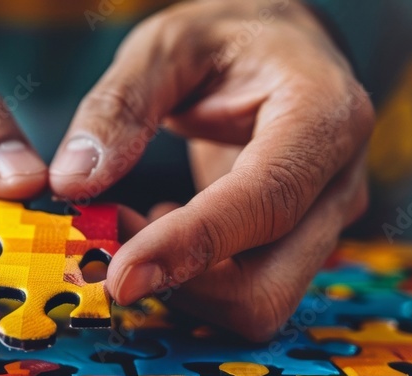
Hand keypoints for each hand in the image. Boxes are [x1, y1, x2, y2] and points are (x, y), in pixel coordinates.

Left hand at [50, 0, 372, 340]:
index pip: (264, 203)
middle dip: (181, 283)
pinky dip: (188, 278)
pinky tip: (156, 225)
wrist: (279, 46)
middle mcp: (338, 182)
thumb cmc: (228, 37)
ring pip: (255, 301)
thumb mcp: (167, 44)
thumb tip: (73, 180)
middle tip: (110, 238)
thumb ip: (120, 105)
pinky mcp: (296, 245)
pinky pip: (242, 290)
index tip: (120, 276)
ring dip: (180, 285)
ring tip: (130, 222)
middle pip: (268, 286)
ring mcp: (322, 222)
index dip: (190, 247)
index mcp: (325, 116)